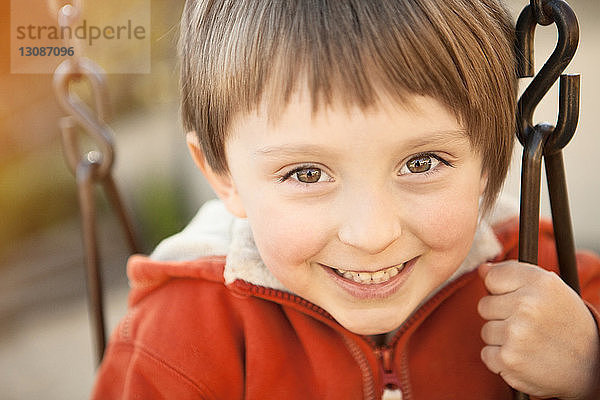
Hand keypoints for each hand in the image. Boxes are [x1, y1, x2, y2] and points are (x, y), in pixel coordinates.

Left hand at [478, 261, 599, 398]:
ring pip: (486, 330)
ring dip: (502, 339)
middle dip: (501, 315)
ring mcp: (517, 333)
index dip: (502, 291)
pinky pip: (486, 353)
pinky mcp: (509, 359)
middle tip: (527, 324)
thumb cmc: (564, 322)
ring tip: (528, 341)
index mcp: (540, 282)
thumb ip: (513, 274)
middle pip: (484, 305)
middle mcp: (528, 305)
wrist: (591, 365)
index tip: (518, 299)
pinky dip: (501, 359)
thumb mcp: (549, 289)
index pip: (493, 277)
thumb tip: (482, 269)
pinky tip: (524, 356)